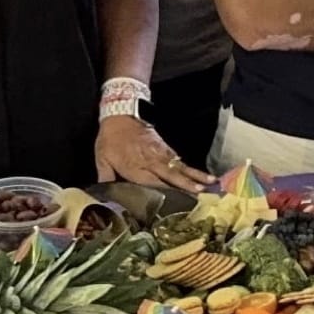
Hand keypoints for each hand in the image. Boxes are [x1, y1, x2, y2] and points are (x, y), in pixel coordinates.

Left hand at [95, 115, 213, 191]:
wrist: (120, 113)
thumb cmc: (110, 138)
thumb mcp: (101, 158)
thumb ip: (105, 177)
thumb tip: (103, 195)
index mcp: (135, 167)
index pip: (153, 182)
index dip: (167, 191)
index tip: (180, 200)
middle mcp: (151, 161)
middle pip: (172, 175)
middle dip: (188, 184)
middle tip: (202, 193)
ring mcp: (160, 153)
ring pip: (180, 166)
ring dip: (195, 175)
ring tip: (211, 183)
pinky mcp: (165, 147)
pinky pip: (179, 159)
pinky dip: (190, 167)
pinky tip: (202, 174)